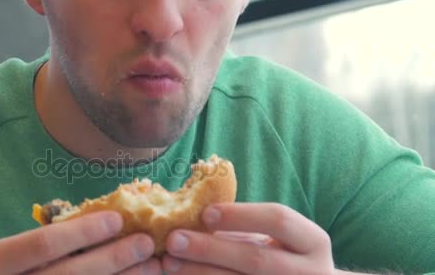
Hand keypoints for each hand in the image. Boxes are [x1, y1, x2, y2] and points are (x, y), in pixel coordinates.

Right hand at [0, 211, 160, 273]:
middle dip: (114, 257)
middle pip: (70, 274)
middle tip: (147, 242)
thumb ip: (49, 242)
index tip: (118, 219)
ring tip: (152, 265)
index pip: (44, 243)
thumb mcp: (17, 254)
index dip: (83, 231)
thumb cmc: (14, 271)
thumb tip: (111, 220)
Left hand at [162, 203, 334, 273]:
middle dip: (210, 249)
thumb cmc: (285, 257)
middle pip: (256, 259)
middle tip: (174, 240)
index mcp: (313, 242)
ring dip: (201, 273)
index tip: (204, 213)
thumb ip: (245, 229)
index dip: (240, 215)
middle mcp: (311, 273)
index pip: (279, 220)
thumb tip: (194, 218)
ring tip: (170, 263)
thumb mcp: (278, 239)